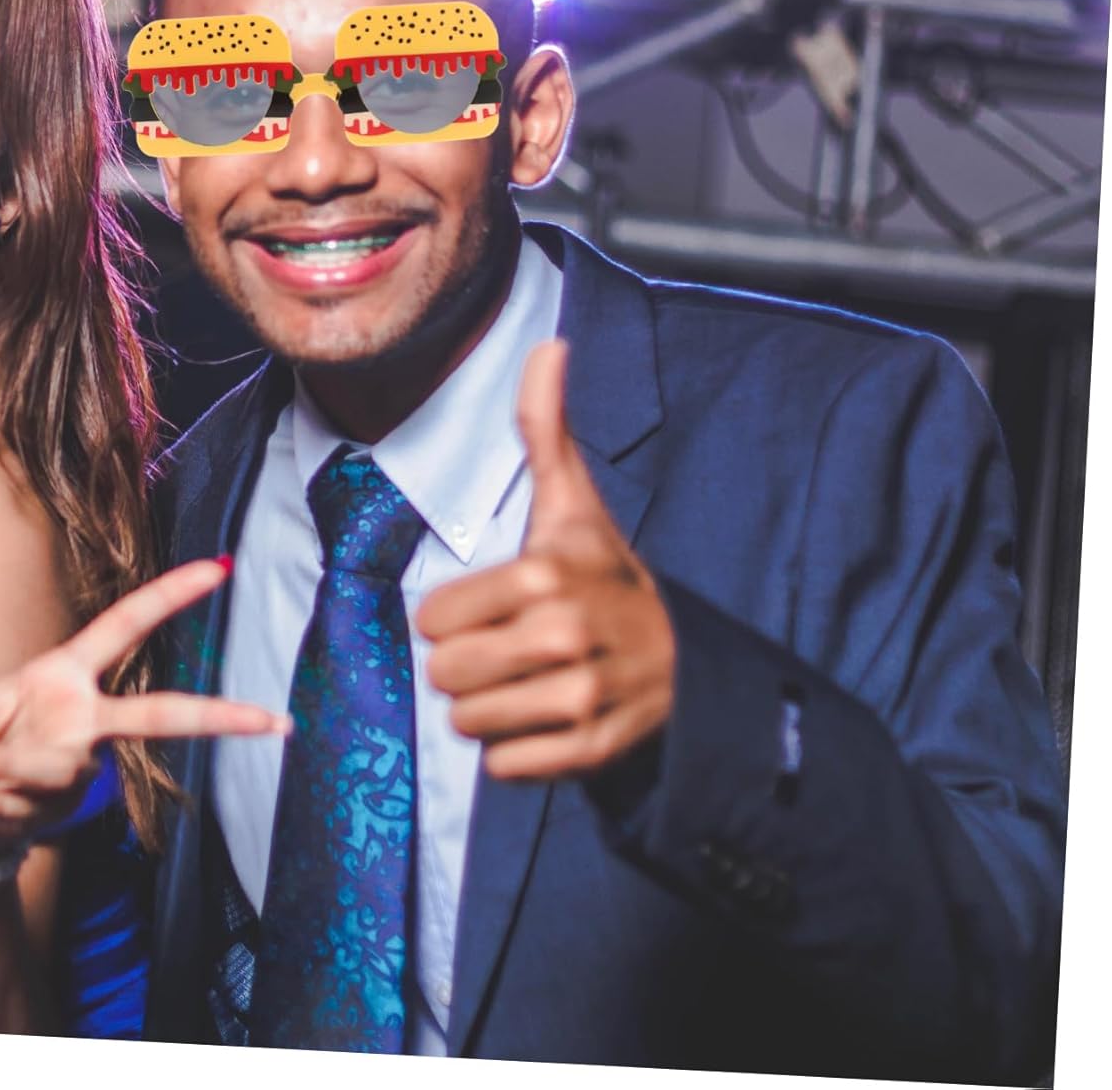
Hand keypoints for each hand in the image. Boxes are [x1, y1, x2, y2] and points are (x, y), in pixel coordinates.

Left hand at [0, 557, 288, 862]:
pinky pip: (24, 803)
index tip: (220, 568)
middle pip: (161, 715)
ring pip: (54, 770)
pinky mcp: (60, 806)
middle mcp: (84, 717)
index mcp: (65, 673)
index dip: (171, 594)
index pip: (125, 625)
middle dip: (220, 717)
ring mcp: (79, 766)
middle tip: (277, 721)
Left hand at [416, 339, 674, 780]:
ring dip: (486, 709)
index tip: (492, 608)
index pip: (432, 620)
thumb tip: (549, 345)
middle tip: (506, 650)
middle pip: (444, 675)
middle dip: (464, 666)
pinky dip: (515, 751)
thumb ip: (546, 427)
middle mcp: (562, 638)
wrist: (680, 658)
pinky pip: (503, 766)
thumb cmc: (604, 574)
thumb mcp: (574, 503)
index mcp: (543, 575)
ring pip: (467, 725)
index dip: (452, 617)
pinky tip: (546, 719)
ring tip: (525, 682)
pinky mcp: (590, 752)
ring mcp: (580, 700)